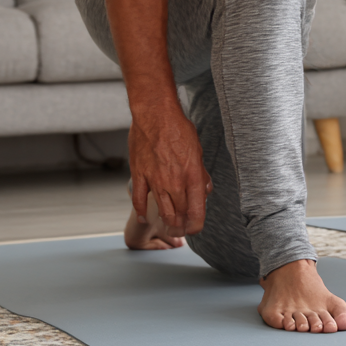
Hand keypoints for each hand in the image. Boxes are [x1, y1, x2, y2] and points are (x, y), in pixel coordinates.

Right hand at [129, 103, 211, 233]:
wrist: (156, 115)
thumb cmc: (179, 129)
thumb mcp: (198, 151)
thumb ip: (201, 173)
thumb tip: (205, 189)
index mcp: (192, 176)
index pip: (197, 211)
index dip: (197, 225)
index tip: (196, 229)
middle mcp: (174, 183)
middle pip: (179, 214)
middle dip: (182, 225)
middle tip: (182, 229)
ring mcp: (155, 181)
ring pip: (162, 211)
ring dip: (167, 222)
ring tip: (170, 227)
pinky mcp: (139, 176)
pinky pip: (139, 201)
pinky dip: (142, 212)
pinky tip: (145, 218)